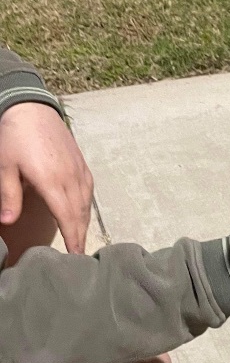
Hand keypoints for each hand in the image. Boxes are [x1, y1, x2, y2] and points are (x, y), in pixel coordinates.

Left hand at [0, 102, 93, 254]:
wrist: (30, 107)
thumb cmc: (14, 136)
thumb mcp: (4, 166)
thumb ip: (9, 195)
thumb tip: (8, 221)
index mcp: (53, 181)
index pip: (68, 217)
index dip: (73, 238)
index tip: (77, 255)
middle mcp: (71, 177)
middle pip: (80, 214)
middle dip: (81, 235)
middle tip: (80, 254)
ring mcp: (78, 169)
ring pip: (86, 203)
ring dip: (84, 222)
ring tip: (81, 238)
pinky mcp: (80, 162)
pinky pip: (88, 190)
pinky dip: (87, 205)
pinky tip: (83, 211)